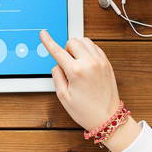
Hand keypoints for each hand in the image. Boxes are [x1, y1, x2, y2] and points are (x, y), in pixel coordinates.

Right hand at [40, 31, 140, 151]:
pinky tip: (85, 62)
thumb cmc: (86, 110)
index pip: (58, 51)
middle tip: (67, 64)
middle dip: (66, 49)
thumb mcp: (63, 96)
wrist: (108, 118)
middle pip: (72, 41)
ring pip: (85, 41)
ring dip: (77, 47)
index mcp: (76, 72)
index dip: (48, 41)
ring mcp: (100, 62)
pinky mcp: (107, 63)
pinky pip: (95, 47)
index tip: (43, 33)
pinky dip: (87, 50)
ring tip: (76, 62)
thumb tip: (57, 64)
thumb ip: (57, 76)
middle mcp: (90, 63)